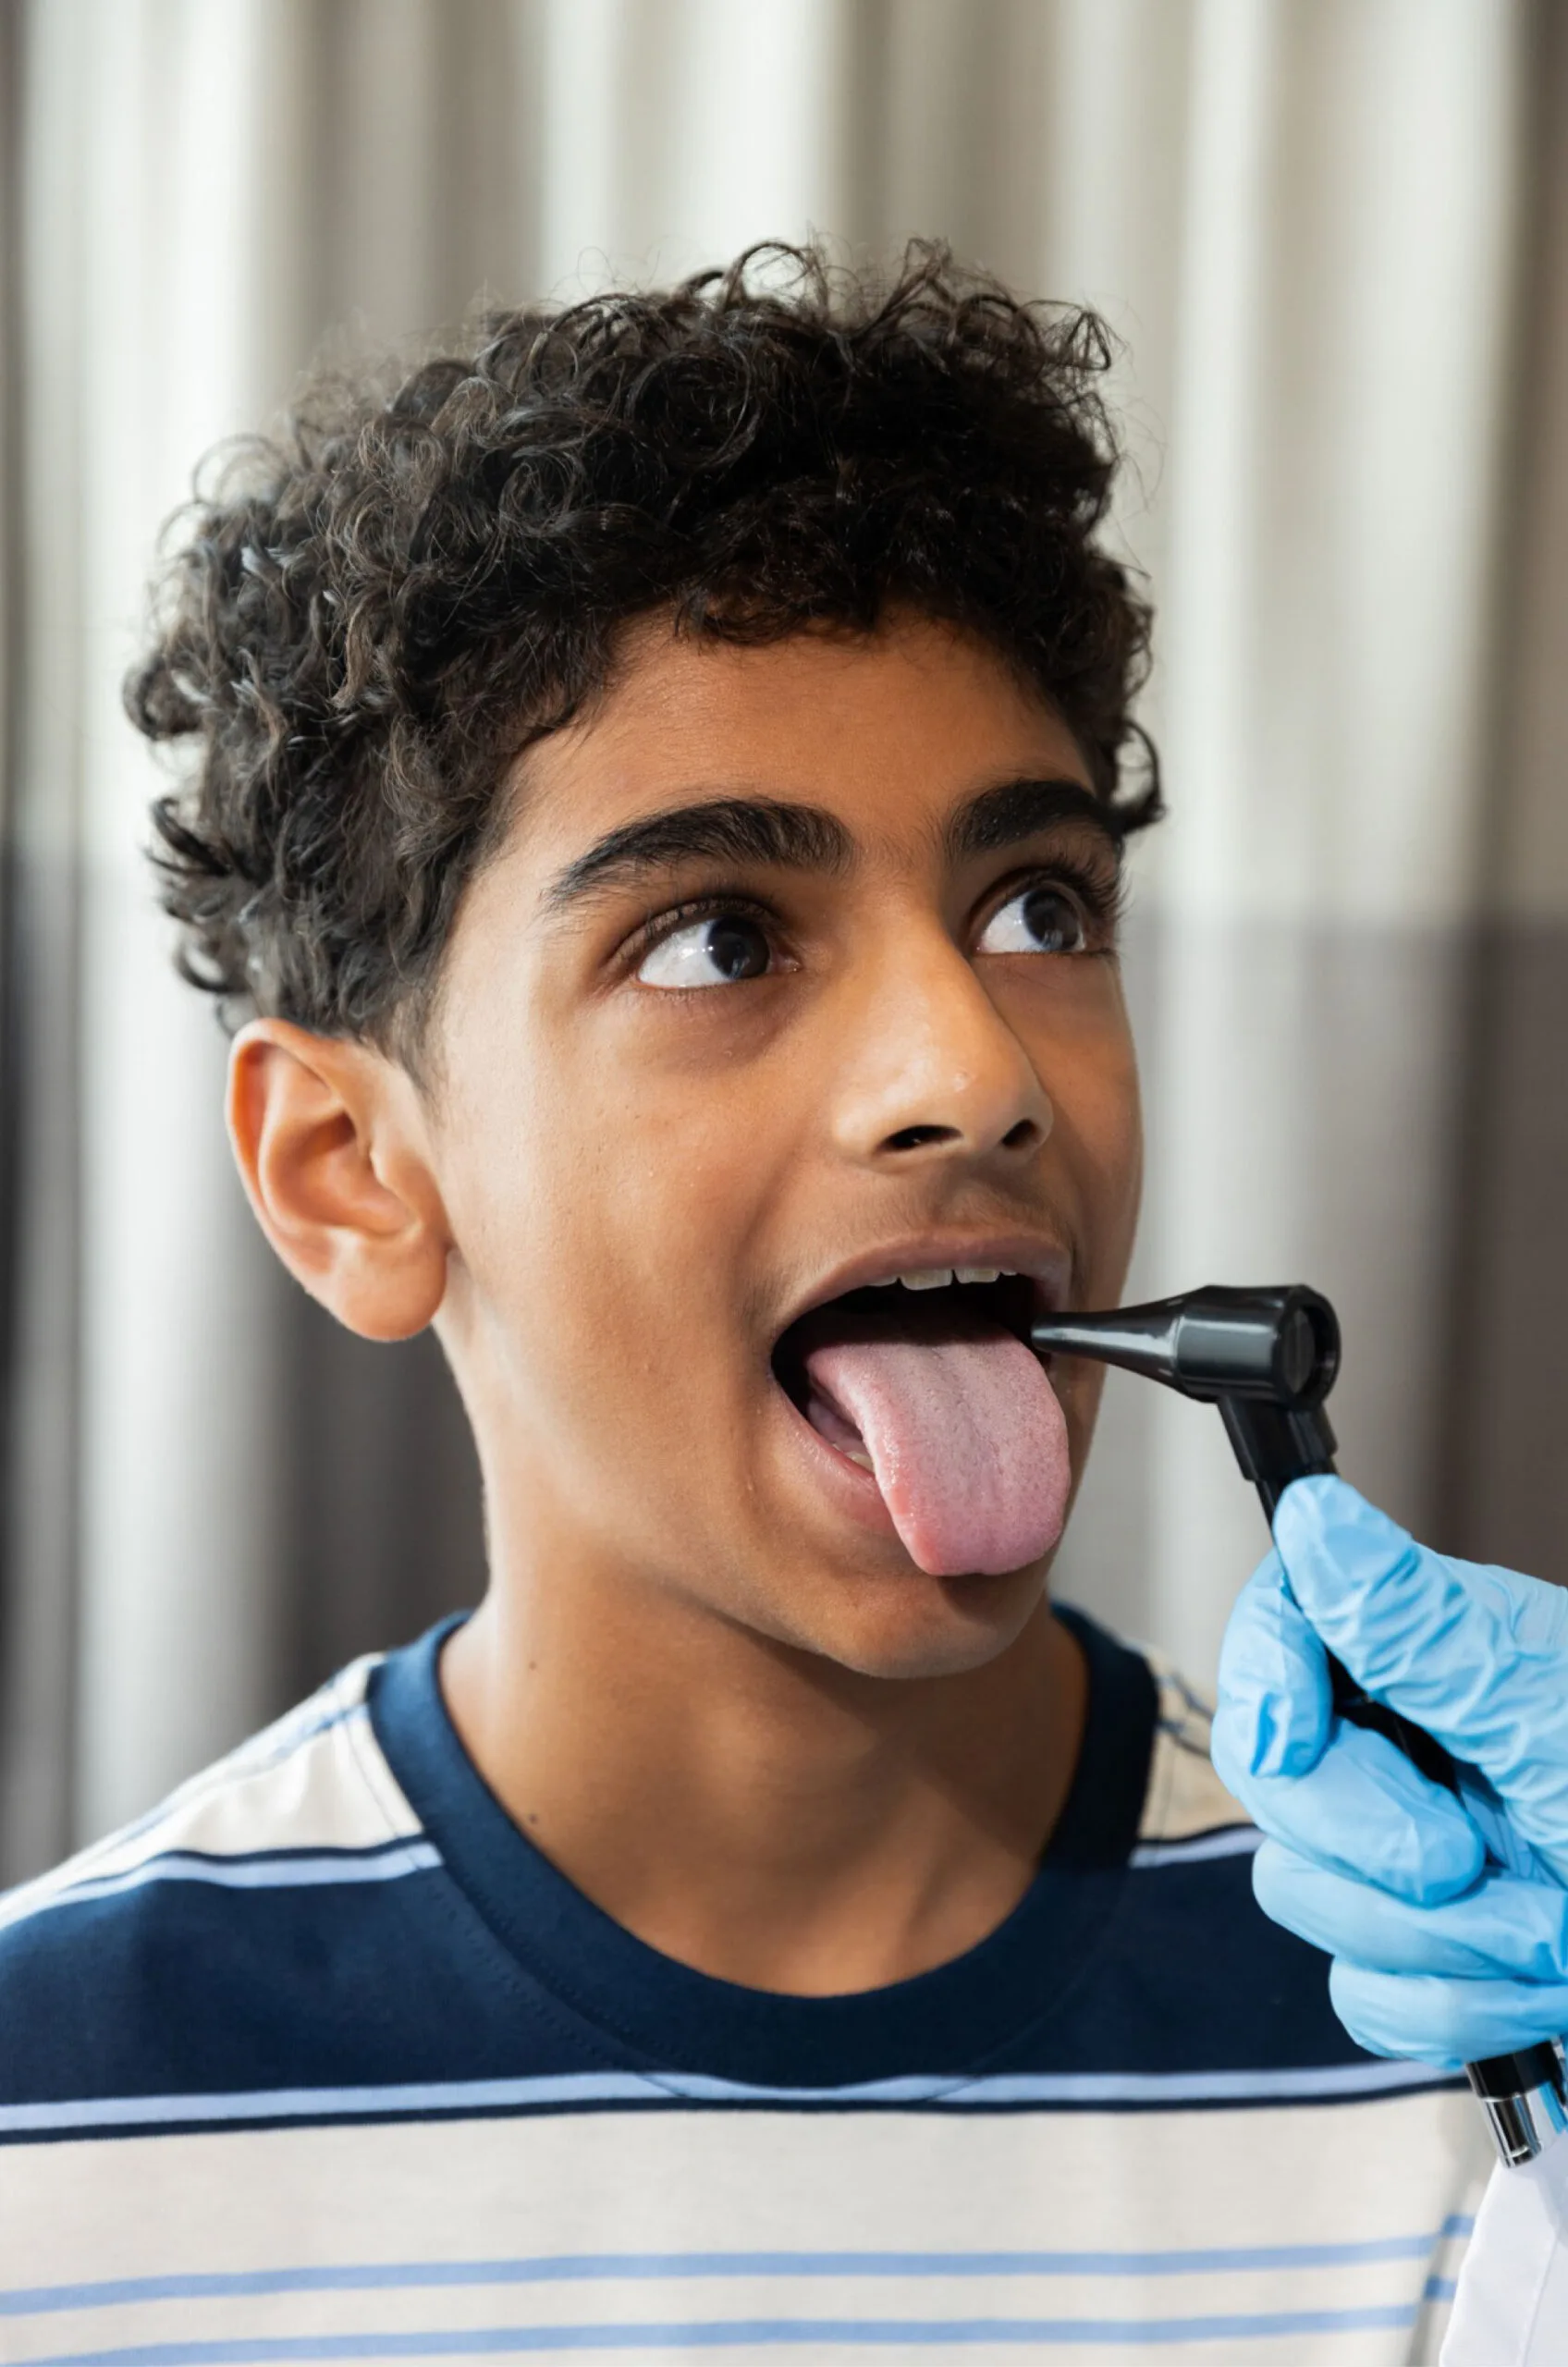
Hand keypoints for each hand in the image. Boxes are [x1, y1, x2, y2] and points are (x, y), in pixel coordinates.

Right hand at [1211, 1476, 1567, 2068]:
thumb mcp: (1548, 1710)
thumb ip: (1415, 1625)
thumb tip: (1316, 1516)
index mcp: (1435, 1657)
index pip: (1281, 1630)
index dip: (1266, 1680)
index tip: (1297, 1738)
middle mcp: (1413, 1746)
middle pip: (1278, 1783)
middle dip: (1371, 1844)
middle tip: (1469, 1856)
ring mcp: (1415, 1854)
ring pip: (1308, 1895)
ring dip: (1435, 1941)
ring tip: (1542, 1930)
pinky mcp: (1435, 1956)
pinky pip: (1367, 1995)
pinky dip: (1452, 2005)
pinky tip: (1531, 1980)